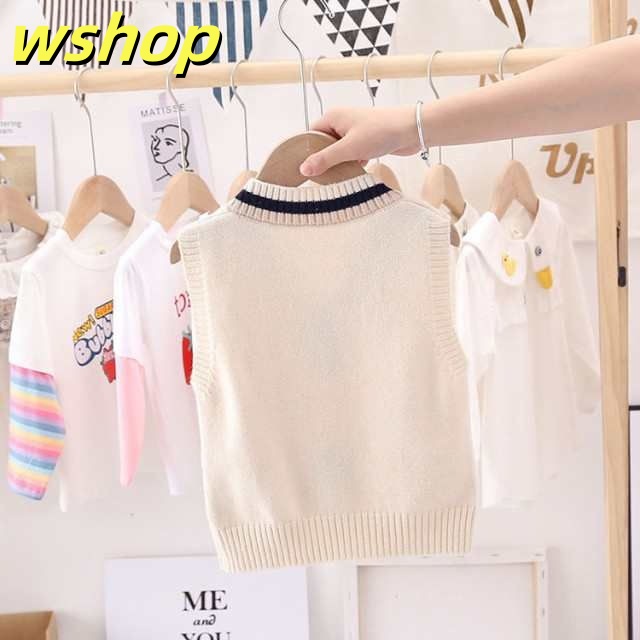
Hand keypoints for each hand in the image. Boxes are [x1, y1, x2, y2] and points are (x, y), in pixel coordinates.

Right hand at [299, 106, 418, 176]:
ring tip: (338, 177)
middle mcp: (342, 122)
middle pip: (324, 144)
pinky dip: (352, 164)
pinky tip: (354, 173)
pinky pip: (352, 154)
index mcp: (333, 117)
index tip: (305, 169)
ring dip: (340, 164)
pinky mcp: (366, 141)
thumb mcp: (349, 149)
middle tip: (321, 177)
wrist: (412, 130)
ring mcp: (355, 131)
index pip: (310, 135)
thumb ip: (325, 159)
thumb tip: (304, 169)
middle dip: (324, 160)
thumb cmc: (381, 132)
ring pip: (339, 151)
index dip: (307, 152)